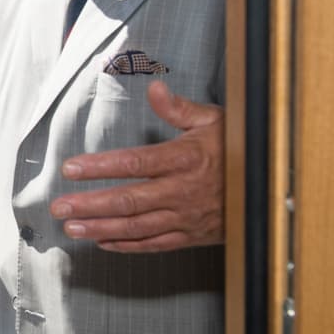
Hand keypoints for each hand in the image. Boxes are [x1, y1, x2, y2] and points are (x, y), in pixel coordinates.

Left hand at [49, 81, 223, 251]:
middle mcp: (182, 191)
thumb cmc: (239, 148)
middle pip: (128, 201)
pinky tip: (103, 241)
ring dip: (101, 228)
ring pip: (136, 227)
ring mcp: (186, 218)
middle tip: (58, 207)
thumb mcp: (214, 120)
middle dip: (89, 205)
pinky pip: (155, 244)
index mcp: (184, 159)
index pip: (133, 163)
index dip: (99, 167)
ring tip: (72, 228)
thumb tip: (154, 88)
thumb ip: (179, 107)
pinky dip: (127, 245)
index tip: (70, 169)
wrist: (275, 187)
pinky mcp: (192, 236)